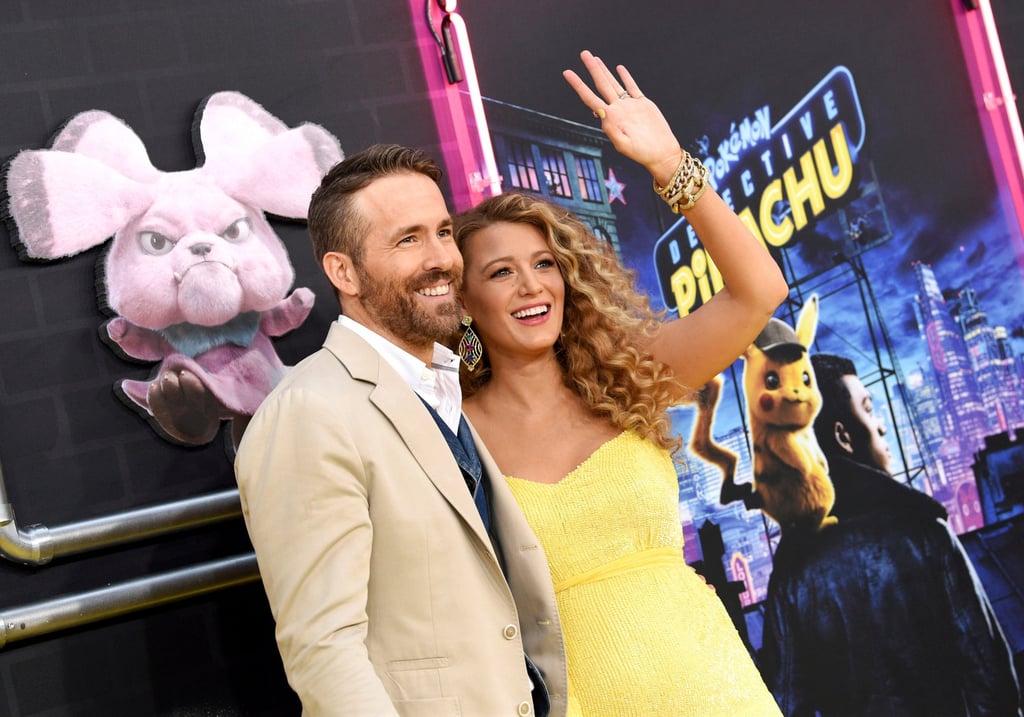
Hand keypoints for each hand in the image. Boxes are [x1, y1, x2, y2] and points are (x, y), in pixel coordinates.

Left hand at [562, 50, 681, 184]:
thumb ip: (611, 130)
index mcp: (609, 118)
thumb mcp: (623, 144)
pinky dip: (625, 77)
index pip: (589, 98)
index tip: (567, 72)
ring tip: (595, 59)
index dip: (578, 85)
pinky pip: (632, 87)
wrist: (661, 153)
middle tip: (583, 53)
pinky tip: (619, 68)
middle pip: (601, 85)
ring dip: (604, 71)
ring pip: (614, 83)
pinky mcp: (642, 104)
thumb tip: (601, 115)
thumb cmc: (642, 153)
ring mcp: (629, 106)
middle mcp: (617, 109)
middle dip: (592, 69)